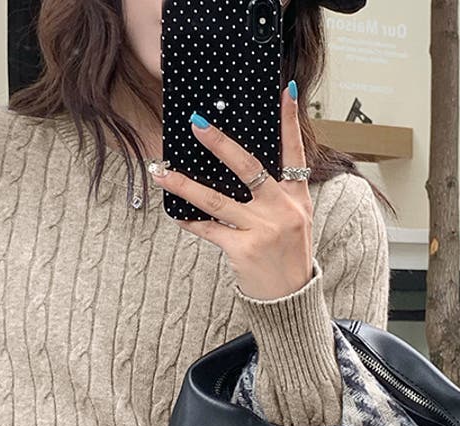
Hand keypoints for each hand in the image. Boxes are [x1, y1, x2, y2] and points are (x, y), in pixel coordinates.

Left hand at [150, 82, 313, 301]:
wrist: (291, 299)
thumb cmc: (288, 258)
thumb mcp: (296, 222)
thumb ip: (278, 196)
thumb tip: (243, 171)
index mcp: (297, 199)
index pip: (295, 153)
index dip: (290, 122)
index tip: (285, 92)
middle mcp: (282, 210)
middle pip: (248, 168)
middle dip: (220, 144)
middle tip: (197, 125)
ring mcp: (262, 229)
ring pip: (217, 200)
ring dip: (185, 185)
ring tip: (162, 172)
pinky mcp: (243, 249)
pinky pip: (210, 229)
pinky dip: (191, 222)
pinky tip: (176, 214)